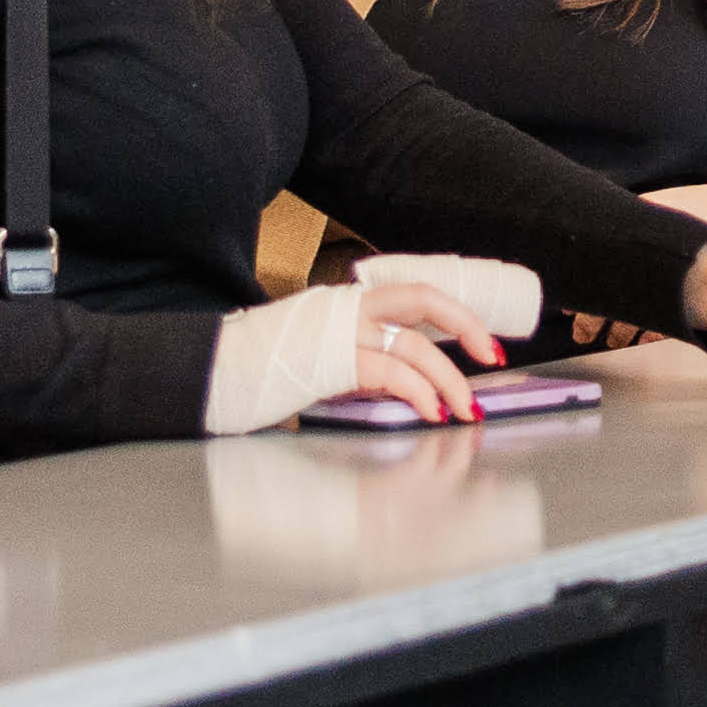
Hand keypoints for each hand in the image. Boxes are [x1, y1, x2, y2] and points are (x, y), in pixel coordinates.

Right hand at [203, 266, 520, 432]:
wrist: (212, 372)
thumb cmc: (261, 372)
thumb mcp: (323, 359)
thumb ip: (363, 365)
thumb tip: (405, 387)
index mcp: (349, 302)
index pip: (415, 295)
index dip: (456, 315)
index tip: (483, 343)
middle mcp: (349, 306)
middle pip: (425, 299)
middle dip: (467, 326)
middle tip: (493, 358)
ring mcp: (340, 330)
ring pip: (415, 343)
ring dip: (448, 379)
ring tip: (464, 409)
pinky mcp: (330, 359)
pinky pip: (389, 371)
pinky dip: (418, 392)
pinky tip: (429, 411)